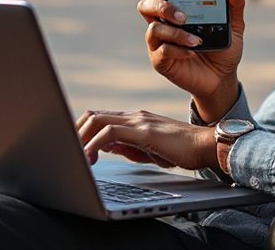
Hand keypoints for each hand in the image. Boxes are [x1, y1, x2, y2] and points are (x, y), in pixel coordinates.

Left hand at [76, 109, 217, 170]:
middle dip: (74, 134)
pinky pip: (110, 133)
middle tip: (67, 154)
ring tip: (74, 159)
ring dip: (80, 138)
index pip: (99, 118)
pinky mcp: (144, 131)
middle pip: (92, 116)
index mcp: (134, 119)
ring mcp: (139, 121)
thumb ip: (126, 145)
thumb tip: (104, 146)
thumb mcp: (148, 148)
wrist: (207, 146)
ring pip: (97, 120)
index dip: (80, 131)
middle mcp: (134, 116)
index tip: (71, 148)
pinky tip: (89, 158)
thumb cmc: (182, 149)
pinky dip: (93, 144)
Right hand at [137, 0, 245, 121]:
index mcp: (177, 8)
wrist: (222, 77)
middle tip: (183, 15)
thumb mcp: (234, 25)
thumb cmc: (223, 47)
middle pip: (147, 5)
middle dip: (161, 6)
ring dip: (175, 33)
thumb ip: (235, 4)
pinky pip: (162, 51)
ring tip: (196, 39)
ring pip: (153, 28)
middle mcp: (164, 22)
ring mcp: (159, 42)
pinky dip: (178, 50)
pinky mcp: (161, 60)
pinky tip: (192, 52)